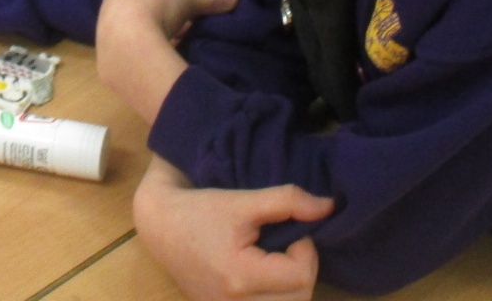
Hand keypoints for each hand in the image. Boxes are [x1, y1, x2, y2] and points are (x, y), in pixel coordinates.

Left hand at [100, 0, 237, 45]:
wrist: (125, 42)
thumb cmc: (159, 5)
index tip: (206, 1)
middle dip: (180, 8)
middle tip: (196, 21)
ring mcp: (112, 7)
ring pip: (150, 14)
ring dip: (167, 24)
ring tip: (183, 38)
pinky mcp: (108, 32)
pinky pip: (139, 31)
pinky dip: (153, 37)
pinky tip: (165, 48)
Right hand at [135, 157, 332, 300]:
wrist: (162, 227)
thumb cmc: (201, 210)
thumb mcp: (243, 200)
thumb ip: (288, 201)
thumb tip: (329, 207)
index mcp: (240, 277)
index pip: (301, 274)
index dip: (305, 248)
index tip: (288, 229)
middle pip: (299, 298)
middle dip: (302, 268)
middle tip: (286, 243)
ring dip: (292, 285)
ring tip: (277, 259)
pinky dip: (276, 296)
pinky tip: (267, 276)